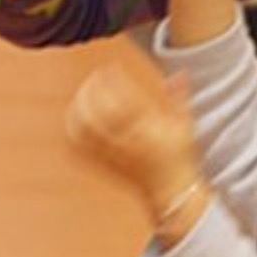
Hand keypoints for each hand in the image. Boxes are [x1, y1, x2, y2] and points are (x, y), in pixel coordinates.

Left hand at [66, 57, 206, 234]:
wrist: (169, 189)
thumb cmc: (178, 154)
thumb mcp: (185, 125)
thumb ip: (180, 97)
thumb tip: (181, 73)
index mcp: (147, 132)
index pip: (125, 102)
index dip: (114, 82)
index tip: (111, 67)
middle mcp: (126, 143)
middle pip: (98, 115)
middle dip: (91, 91)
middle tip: (95, 76)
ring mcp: (111, 154)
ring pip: (84, 130)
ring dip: (79, 107)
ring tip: (84, 92)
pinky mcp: (102, 163)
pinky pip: (78, 147)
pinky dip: (72, 129)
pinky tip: (74, 114)